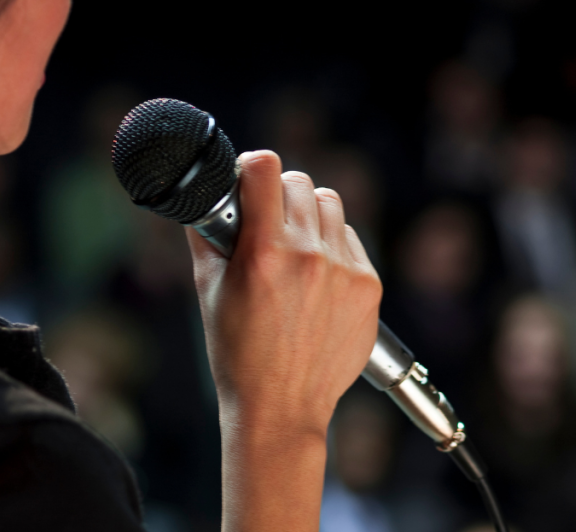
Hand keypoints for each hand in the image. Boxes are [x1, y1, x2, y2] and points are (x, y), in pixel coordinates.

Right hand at [185, 149, 381, 531]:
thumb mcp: (208, 291)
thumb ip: (206, 235)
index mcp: (265, 253)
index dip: (252, 167)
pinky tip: (316, 277)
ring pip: (331, 206)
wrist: (281, 407)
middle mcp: (310, 256)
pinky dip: (333, 247)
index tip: (248, 179)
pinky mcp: (369, 286)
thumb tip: (207, 196)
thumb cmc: (238, 354)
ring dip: (310, 216)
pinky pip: (351, 240)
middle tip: (268, 220)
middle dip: (279, 195)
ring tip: (294, 248)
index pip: (266, 169)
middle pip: (301, 183)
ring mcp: (345, 271)